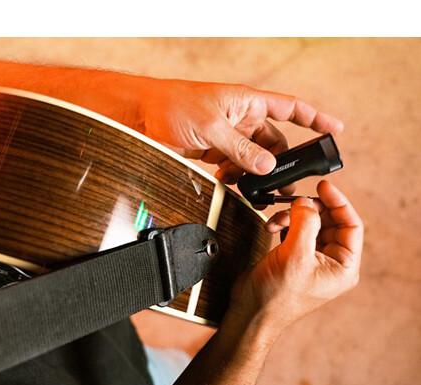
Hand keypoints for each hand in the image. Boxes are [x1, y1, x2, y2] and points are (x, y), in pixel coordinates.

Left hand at [141, 79, 343, 186]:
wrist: (141, 116)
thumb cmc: (173, 106)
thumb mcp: (211, 128)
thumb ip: (240, 149)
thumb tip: (267, 167)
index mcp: (247, 103)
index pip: (290, 109)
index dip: (315, 118)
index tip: (335, 130)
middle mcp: (242, 119)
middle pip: (274, 144)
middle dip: (278, 165)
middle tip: (282, 186)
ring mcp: (229, 138)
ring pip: (254, 160)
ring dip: (254, 175)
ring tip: (253, 190)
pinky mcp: (215, 152)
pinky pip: (234, 168)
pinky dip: (235, 178)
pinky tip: (229, 182)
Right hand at [228, 180, 362, 340]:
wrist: (250, 313)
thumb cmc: (276, 298)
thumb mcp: (295, 256)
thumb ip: (305, 223)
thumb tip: (307, 201)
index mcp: (343, 267)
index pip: (351, 225)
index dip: (338, 202)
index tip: (323, 186)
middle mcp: (331, 263)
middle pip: (329, 221)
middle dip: (309, 210)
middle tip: (294, 203)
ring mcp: (312, 260)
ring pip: (310, 224)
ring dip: (292, 217)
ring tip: (277, 221)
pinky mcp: (294, 257)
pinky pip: (295, 231)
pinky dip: (284, 224)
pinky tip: (272, 227)